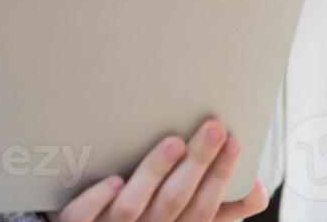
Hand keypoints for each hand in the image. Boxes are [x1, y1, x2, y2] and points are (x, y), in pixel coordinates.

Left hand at [48, 119, 269, 221]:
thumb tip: (256, 183)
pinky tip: (113, 180)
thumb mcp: (181, 219)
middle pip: (175, 202)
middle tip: (214, 128)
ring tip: (173, 142)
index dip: (221, 178)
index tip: (235, 141)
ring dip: (154, 173)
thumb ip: (218, 206)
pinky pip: (82, 216)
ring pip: (133, 206)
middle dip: (198, 165)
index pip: (204, 209)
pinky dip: (98, 199)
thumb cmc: (142, 221)